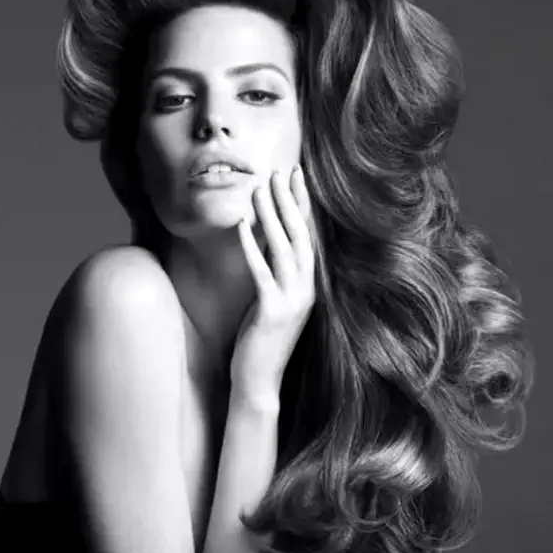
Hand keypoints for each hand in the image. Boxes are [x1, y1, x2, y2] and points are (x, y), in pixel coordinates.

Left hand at [230, 164, 315, 400]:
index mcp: (310, 284)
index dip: (303, 204)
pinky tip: (242, 225)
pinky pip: (261, 273)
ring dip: (272, 216)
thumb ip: (276, 270)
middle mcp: (307, 289)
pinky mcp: (272, 312)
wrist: (261, 381)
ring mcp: (292, 301)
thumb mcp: (274, 298)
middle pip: (300, 236)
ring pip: (284, 249)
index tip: (296, 175)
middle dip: (290, 201)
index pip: (309, 235)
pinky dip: (252, 247)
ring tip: (261, 189)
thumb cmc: (264, 338)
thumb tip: (268, 235)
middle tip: (280, 171)